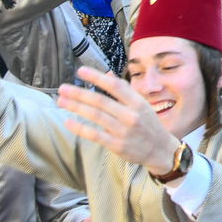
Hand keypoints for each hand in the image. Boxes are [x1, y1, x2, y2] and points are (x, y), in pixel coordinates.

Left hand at [57, 68, 181, 171]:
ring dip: (76, 107)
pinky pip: (95, 135)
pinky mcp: (117, 145)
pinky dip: (80, 128)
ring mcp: (123, 131)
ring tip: (61, 101)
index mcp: (138, 102)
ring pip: (95, 116)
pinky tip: (68, 122)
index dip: (97, 77)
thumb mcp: (142, 105)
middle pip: (101, 101)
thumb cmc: (149, 125)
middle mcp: (131, 115)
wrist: (160, 150)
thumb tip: (108, 74)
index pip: (115, 86)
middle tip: (63, 88)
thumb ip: (125, 90)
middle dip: (79, 93)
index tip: (81, 71)